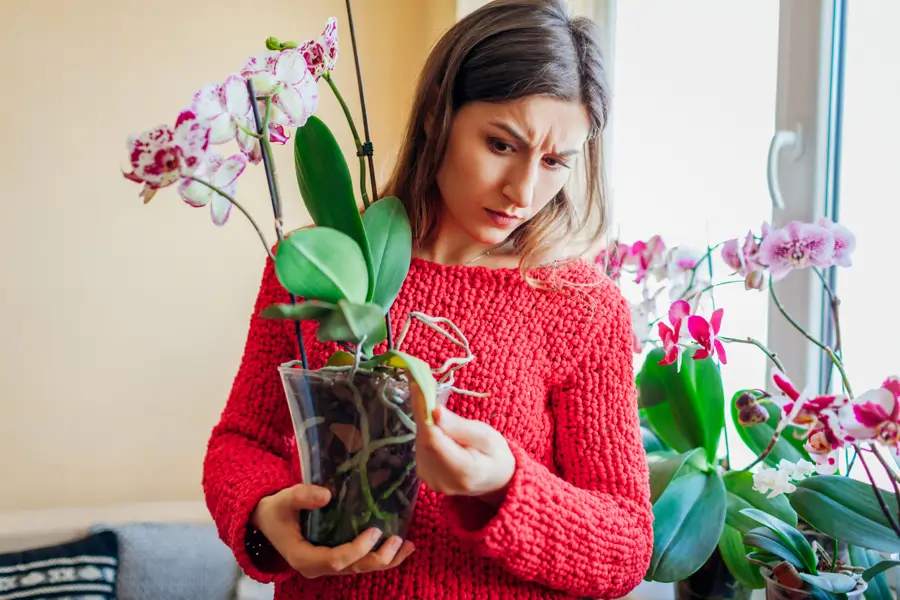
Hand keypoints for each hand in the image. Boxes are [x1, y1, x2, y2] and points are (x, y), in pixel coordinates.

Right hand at [250, 484, 414, 577]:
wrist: (269, 519)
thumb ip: (302, 496)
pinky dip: (380, 555)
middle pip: (353, 568)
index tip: (374, 530)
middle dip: (378, 557)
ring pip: (360, 568)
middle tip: (398, 539)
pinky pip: (360, 562)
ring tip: (408, 546)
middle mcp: (318, 566)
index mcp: (303, 557)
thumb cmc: (276, 509)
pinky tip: (400, 547)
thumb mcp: (285, 499)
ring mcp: (327, 565)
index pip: (335, 560)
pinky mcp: (335, 559)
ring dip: (386, 559)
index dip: (357, 549)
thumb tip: (327, 495)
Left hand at [411, 385, 515, 503]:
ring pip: (419, 443)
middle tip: (419, 384)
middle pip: (423, 441)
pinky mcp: (426, 477)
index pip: (433, 440)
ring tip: (428, 401)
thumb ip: (460, 426)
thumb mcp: (486, 436)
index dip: (422, 413)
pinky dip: (425, 432)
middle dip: (421, 412)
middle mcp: (441, 480)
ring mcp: (432, 481)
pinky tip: (434, 423)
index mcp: (462, 470)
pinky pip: (421, 449)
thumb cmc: (495, 454)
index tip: (417, 386)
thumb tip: (435, 412)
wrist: (497, 480)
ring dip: (423, 421)